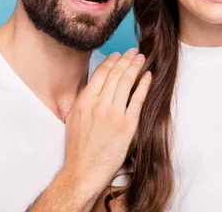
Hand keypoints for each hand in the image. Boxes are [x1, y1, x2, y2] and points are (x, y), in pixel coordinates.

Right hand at [63, 49, 150, 194]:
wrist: (84, 170)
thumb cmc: (78, 147)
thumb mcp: (74, 118)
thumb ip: (84, 99)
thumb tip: (93, 83)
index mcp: (84, 101)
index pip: (100, 73)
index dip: (111, 60)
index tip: (118, 55)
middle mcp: (99, 104)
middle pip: (115, 74)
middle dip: (126, 59)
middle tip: (133, 51)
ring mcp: (114, 114)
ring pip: (126, 82)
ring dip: (135, 67)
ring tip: (141, 58)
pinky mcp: (127, 125)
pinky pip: (138, 99)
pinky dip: (143, 85)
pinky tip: (148, 76)